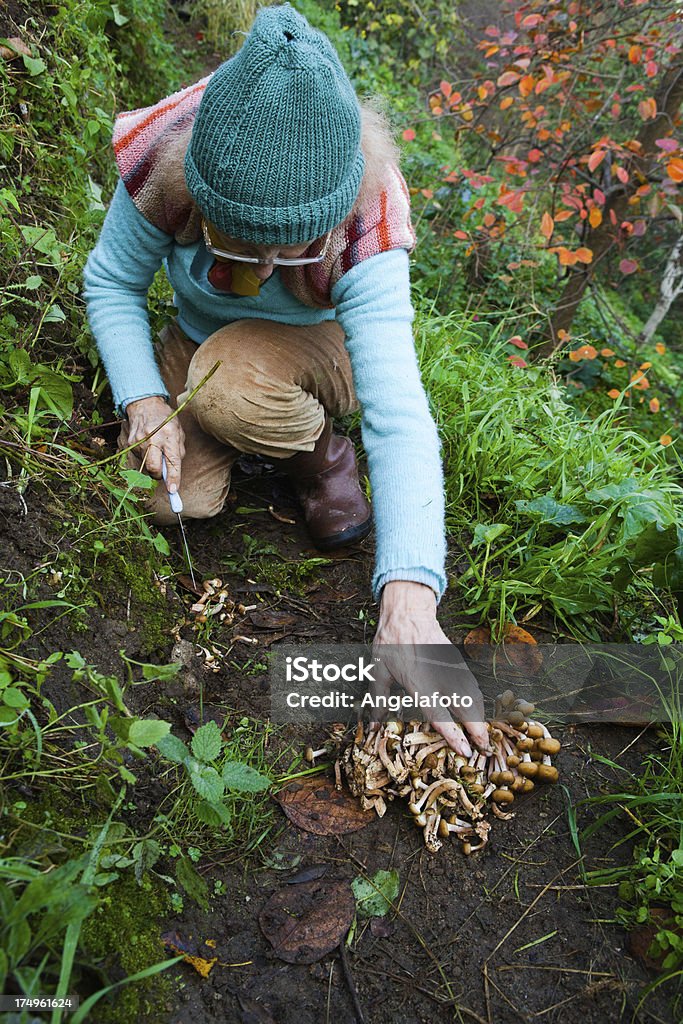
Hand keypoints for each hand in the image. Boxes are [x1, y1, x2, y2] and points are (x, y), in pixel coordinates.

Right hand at [125, 396, 184, 492]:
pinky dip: (146, 457)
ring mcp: (139, 441)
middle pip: (153, 468)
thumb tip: (174, 472)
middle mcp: (153, 438)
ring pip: (146, 465)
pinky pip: (139, 459)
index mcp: (169, 434)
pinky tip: (148, 445)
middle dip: (159, 475)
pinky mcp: (130, 443)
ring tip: (156, 450)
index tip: (173, 490)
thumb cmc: (165, 419)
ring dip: (153, 464)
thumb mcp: (178, 432)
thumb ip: (178, 452)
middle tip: (163, 473)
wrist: (145, 405)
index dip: (173, 478)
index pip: (172, 461)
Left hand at [370, 581, 490, 756]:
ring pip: (474, 697)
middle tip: (483, 750)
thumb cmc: (390, 643)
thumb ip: (379, 702)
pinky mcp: (458, 662)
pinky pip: (473, 686)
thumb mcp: (378, 672)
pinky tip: (477, 712)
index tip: (464, 751)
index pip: (439, 714)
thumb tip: (373, 728)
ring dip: (481, 718)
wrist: (408, 613)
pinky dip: (478, 702)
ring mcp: (452, 669)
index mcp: (418, 682)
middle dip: (478, 731)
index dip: (453, 735)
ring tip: (483, 737)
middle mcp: (440, 677)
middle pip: (466, 708)